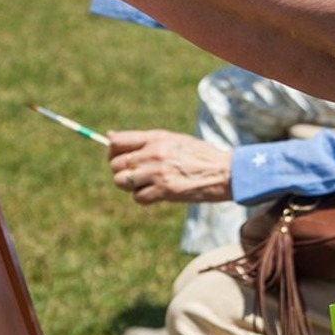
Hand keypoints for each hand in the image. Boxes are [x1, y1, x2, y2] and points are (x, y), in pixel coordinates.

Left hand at [107, 130, 232, 204]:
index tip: (118, 158)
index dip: (111, 151)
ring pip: (122, 182)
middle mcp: (154, 153)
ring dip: (130, 186)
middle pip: (116, 165)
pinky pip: (138, 198)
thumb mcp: (172, 140)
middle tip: (136, 175)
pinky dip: (144, 198)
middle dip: (121, 172)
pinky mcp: (165, 191)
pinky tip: (157, 193)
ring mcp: (158, 172)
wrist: (225, 172)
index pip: (116, 142)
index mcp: (156, 137)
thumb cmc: (199, 155)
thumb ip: (143, 140)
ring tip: (146, 184)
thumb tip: (109, 136)